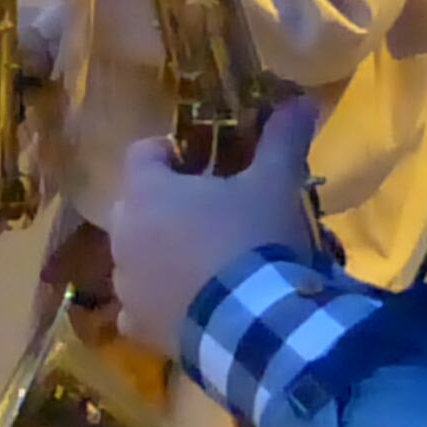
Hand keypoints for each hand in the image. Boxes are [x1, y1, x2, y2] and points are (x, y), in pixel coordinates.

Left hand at [110, 97, 318, 349]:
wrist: (253, 323)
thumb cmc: (254, 239)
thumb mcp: (276, 183)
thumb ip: (283, 138)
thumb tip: (303, 100)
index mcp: (147, 191)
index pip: (141, 152)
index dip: (170, 152)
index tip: (201, 162)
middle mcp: (123, 234)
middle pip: (136, 205)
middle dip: (165, 205)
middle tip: (209, 212)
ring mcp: (126, 284)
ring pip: (136, 256)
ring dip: (160, 254)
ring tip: (206, 264)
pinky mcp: (137, 326)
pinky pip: (138, 308)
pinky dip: (158, 304)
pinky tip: (191, 307)